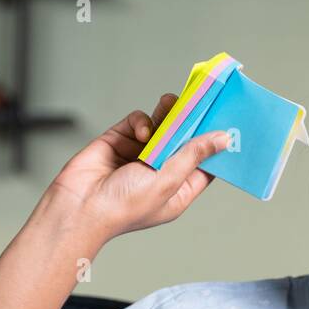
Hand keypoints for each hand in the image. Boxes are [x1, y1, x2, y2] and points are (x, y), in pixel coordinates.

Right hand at [45, 92, 230, 243]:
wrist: (79, 205)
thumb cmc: (122, 206)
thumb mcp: (168, 181)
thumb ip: (194, 155)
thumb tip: (222, 139)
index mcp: (177, 191)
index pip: (204, 165)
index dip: (215, 147)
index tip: (228, 124)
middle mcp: (160, 172)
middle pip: (184, 141)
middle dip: (192, 123)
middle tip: (202, 101)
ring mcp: (140, 155)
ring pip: (163, 126)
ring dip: (168, 115)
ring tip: (173, 103)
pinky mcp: (121, 140)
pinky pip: (139, 122)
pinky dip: (142, 122)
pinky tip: (141, 131)